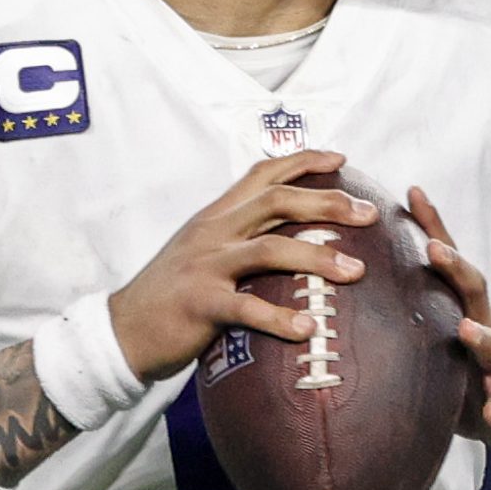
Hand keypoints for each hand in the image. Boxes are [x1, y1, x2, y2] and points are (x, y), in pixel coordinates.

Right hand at [104, 150, 380, 380]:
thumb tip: (286, 240)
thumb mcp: (201, 254)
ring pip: (270, 249)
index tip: (341, 159)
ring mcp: (205, 265)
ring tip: (356, 271)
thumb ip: (237, 240)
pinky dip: (280, 318)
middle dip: (328, 203)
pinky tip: (308, 329)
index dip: (303, 161)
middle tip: (369, 214)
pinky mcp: (200, 304)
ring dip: (318, 257)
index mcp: (215, 216)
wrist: (122, 330)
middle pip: (277, 202)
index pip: (262, 174)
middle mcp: (212, 232)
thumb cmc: (171, 297)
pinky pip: (247, 308)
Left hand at [411, 188, 490, 455]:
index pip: (448, 263)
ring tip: (466, 331)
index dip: (433, 228)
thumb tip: (355, 291)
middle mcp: (484, 328)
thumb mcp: (442, 340)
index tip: (412, 193)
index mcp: (462, 311)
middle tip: (434, 249)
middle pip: (472, 290)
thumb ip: (411, 317)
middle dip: (456, 268)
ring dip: (481, 336)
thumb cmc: (474, 373)